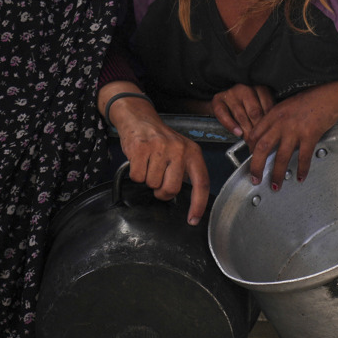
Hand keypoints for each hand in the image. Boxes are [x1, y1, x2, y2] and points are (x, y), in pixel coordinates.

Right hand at [110, 97, 209, 223]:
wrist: (139, 118)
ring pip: (152, 184)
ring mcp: (160, 148)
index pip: (201, 182)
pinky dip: (136, 174)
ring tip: (149, 163)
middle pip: (172, 189)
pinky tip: (139, 160)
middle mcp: (179, 149)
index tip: (193, 219)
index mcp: (193, 152)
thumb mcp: (180, 150)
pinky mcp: (141, 148)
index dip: (198, 204)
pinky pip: (137, 177)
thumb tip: (186, 198)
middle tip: (158, 179)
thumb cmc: (160, 140)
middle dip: (162, 191)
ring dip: (148, 179)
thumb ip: (184, 170)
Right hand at [211, 83, 274, 138]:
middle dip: (258, 130)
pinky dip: (231, 125)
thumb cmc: (247, 104)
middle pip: (254, 112)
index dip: (269, 124)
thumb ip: (267, 114)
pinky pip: (223, 114)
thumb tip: (273, 131)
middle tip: (260, 142)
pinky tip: (238, 133)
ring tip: (251, 142)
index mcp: (259, 88)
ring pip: (240, 115)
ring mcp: (231, 93)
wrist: (226, 99)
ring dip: (246, 131)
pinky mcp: (218, 99)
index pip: (268, 106)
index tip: (270, 136)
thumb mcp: (261, 104)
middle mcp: (245, 88)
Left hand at [242, 84, 337, 187]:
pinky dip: (302, 170)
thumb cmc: (312, 98)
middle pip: (262, 148)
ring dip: (277, 174)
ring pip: (281, 157)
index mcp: (274, 114)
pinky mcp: (310, 135)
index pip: (255, 134)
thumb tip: (273, 135)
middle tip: (255, 178)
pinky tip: (301, 177)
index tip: (252, 158)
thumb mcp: (288, 105)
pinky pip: (303, 157)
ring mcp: (295, 130)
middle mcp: (281, 122)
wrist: (330, 94)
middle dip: (256, 166)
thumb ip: (278, 119)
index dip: (250, 149)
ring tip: (275, 185)